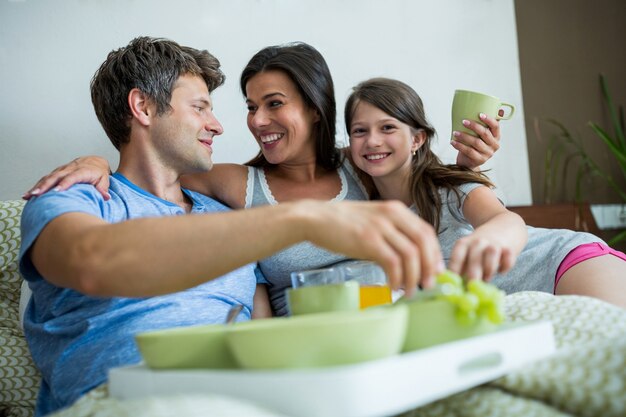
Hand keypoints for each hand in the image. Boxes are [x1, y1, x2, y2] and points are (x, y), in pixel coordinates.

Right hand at [23, 156, 111, 199]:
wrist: (95, 162)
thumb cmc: (100, 173)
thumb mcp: (104, 180)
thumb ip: (103, 189)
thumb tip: (106, 198)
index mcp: (83, 170)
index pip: (73, 177)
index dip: (65, 183)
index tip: (57, 191)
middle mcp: (71, 168)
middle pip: (56, 176)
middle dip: (45, 185)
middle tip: (36, 194)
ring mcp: (63, 169)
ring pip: (49, 177)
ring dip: (38, 186)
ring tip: (28, 195)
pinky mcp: (58, 172)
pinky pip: (47, 178)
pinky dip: (38, 185)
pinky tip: (29, 194)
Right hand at [301, 200, 443, 295]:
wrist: (315, 218)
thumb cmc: (342, 223)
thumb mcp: (373, 220)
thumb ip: (391, 233)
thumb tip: (407, 260)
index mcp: (396, 209)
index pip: (426, 231)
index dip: (435, 253)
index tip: (435, 270)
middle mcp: (391, 215)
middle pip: (424, 242)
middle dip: (429, 267)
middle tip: (428, 284)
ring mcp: (379, 227)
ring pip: (411, 255)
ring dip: (414, 277)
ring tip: (409, 291)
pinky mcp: (368, 240)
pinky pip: (392, 263)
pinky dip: (396, 278)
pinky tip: (392, 287)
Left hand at [447, 234, 515, 281]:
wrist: (504, 227)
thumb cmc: (481, 247)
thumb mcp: (468, 252)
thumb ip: (463, 266)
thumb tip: (457, 286)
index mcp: (465, 243)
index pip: (457, 256)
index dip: (455, 269)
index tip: (453, 283)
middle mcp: (478, 242)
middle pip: (474, 257)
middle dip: (473, 274)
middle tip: (472, 286)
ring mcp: (494, 244)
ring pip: (491, 254)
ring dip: (489, 269)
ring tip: (486, 279)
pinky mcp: (509, 248)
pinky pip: (508, 258)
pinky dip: (505, 267)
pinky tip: (501, 271)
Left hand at [452, 110, 502, 168]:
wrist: (469, 162)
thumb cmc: (474, 144)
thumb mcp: (480, 134)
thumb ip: (484, 124)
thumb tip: (498, 108)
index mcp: (496, 136)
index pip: (496, 126)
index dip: (489, 120)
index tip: (480, 114)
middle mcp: (494, 145)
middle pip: (485, 134)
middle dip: (474, 126)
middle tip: (463, 121)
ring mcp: (488, 154)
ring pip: (476, 142)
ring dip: (464, 136)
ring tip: (455, 132)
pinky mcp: (480, 160)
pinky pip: (469, 151)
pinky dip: (460, 146)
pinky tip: (453, 142)